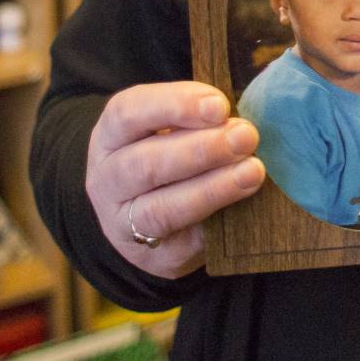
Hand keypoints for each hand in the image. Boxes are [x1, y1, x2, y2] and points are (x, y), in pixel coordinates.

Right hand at [85, 81, 266, 277]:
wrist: (145, 214)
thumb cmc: (167, 152)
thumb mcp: (171, 127)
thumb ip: (199, 121)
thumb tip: (240, 122)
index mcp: (111, 134)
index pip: (130, 113)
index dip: (176, 105)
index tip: (220, 106)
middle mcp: (107, 178)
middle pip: (146, 163)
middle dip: (202, 149)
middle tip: (246, 137)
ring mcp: (122, 222)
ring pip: (159, 209)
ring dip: (211, 189)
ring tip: (252, 172)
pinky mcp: (149, 255)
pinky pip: (182, 243)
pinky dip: (214, 225)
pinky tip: (241, 210)